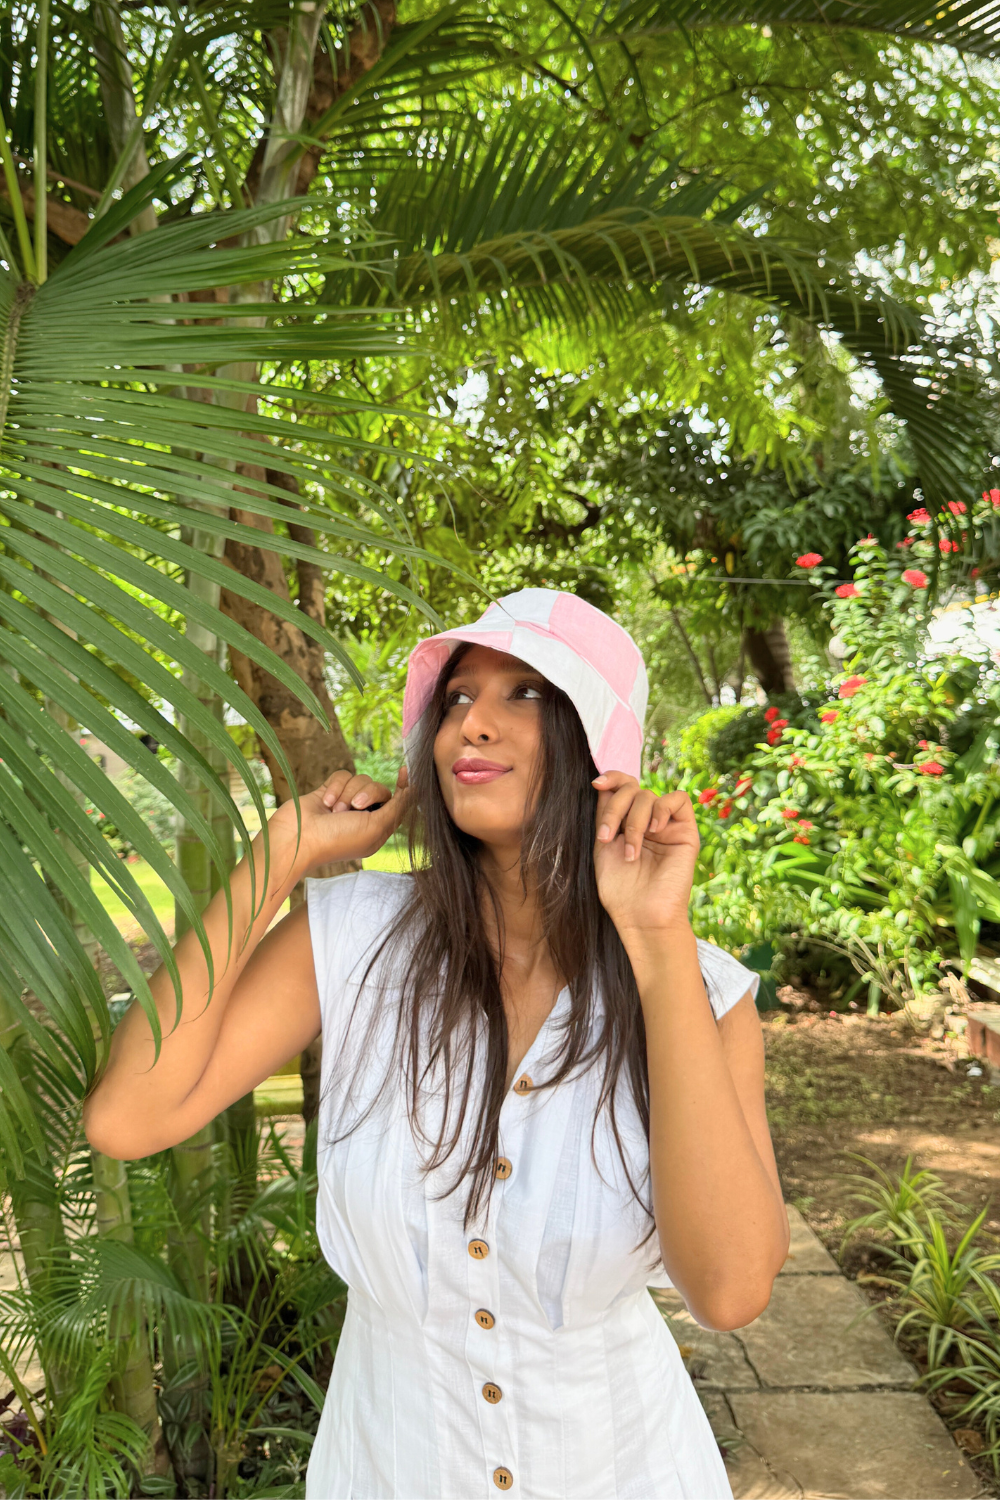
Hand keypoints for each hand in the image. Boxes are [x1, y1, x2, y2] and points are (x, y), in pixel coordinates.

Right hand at [270, 766, 409, 879]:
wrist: (298, 838)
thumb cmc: (338, 839)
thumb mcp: (376, 827)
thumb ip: (398, 807)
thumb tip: (417, 788)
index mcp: (377, 829)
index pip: (398, 803)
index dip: (405, 786)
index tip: (405, 771)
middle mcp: (363, 816)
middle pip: (379, 788)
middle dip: (366, 794)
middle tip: (353, 808)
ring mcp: (345, 803)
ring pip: (360, 779)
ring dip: (348, 793)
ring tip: (335, 810)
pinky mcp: (329, 791)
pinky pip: (342, 775)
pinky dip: (335, 786)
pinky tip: (325, 802)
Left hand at [592, 772, 699, 941]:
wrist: (641, 916)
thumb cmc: (620, 889)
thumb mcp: (604, 846)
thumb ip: (606, 814)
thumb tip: (604, 783)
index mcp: (626, 822)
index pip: (623, 786)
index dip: (612, 778)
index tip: (597, 784)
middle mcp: (647, 821)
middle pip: (632, 788)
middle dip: (615, 808)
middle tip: (607, 837)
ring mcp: (666, 826)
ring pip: (649, 796)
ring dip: (633, 822)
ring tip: (630, 852)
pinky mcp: (685, 831)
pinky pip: (678, 799)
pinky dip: (662, 809)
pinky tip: (654, 830)